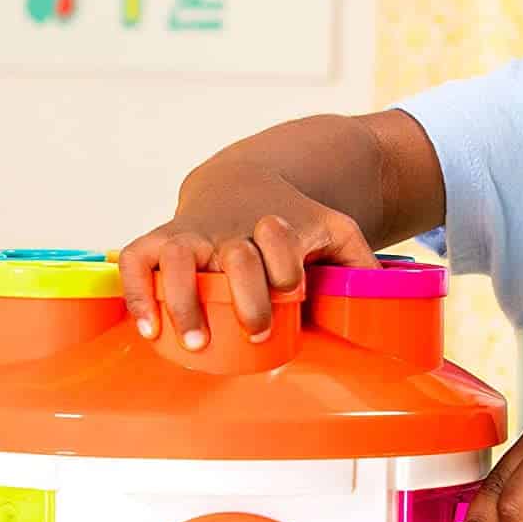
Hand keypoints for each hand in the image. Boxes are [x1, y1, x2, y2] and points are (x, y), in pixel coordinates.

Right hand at [119, 168, 376, 349]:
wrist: (245, 179)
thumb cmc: (292, 217)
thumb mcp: (333, 227)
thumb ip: (359, 259)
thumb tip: (385, 294)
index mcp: (277, 227)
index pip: (283, 247)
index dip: (287, 273)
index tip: (293, 296)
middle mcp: (232, 230)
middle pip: (237, 258)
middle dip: (247, 298)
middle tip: (255, 335)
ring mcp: (194, 233)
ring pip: (180, 258)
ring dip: (184, 300)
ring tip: (195, 342)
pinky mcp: (161, 239)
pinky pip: (137, 260)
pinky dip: (137, 292)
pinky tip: (148, 329)